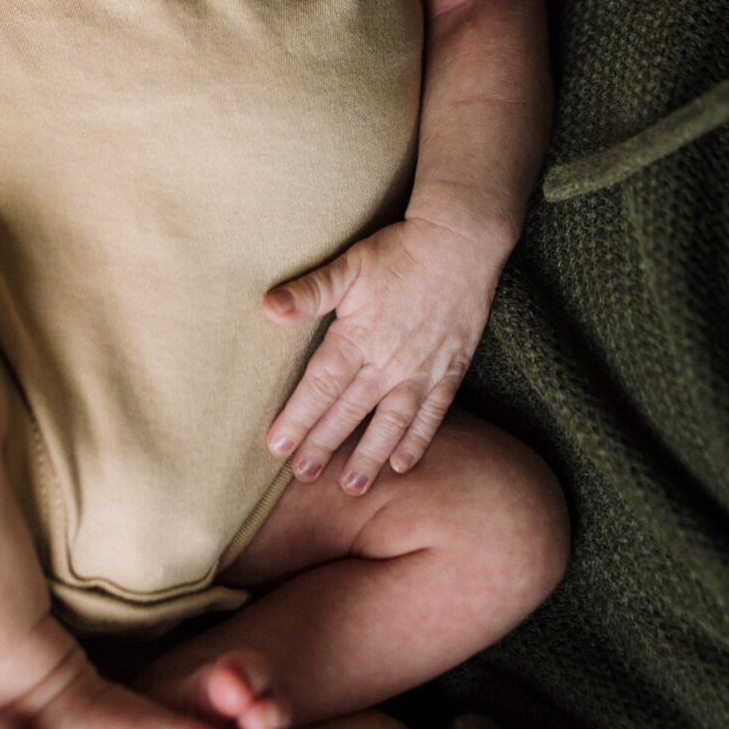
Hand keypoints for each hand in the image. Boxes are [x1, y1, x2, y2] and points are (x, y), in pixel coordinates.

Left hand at [262, 216, 501, 494]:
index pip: (320, 388)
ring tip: (351, 485)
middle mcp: (388, 362)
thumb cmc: (399, 251)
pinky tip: (403, 464)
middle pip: (349, 412)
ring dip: (369, 457)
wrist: (460, 243)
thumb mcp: (349, 265)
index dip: (297, 419)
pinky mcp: (449, 371)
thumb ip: (310, 291)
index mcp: (357, 338)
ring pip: (390, 423)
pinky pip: (432, 414)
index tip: (276, 448)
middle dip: (323, 445)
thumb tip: (268, 307)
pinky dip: (418, 441)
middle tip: (302, 476)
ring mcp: (421, 371)